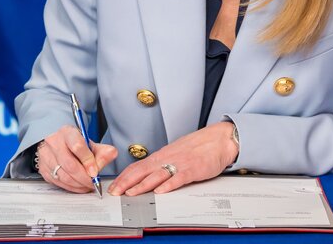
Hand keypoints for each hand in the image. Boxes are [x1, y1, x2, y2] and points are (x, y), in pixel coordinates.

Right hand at [36, 125, 117, 192]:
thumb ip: (102, 150)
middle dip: (84, 178)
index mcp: (68, 132)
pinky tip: (78, 186)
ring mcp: (46, 156)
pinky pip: (57, 182)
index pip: (77, 146)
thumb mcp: (89, 143)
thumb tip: (110, 155)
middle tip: (93, 183)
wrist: (57, 142)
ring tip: (87, 186)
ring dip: (78, 184)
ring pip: (63, 176)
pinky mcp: (43, 168)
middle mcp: (54, 142)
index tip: (95, 172)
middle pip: (70, 165)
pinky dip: (70, 187)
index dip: (88, 161)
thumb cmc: (74, 143)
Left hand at [108, 122, 237, 195]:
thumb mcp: (175, 153)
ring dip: (142, 184)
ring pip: (157, 175)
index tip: (114, 186)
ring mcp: (179, 164)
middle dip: (126, 182)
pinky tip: (160, 191)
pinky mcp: (192, 169)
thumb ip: (161, 164)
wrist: (219, 139)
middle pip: (142, 170)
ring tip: (131, 193)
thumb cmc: (198, 147)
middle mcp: (167, 158)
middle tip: (115, 192)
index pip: (138, 166)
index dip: (124, 176)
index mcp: (162, 155)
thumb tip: (146, 174)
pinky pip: (178, 178)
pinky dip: (168, 185)